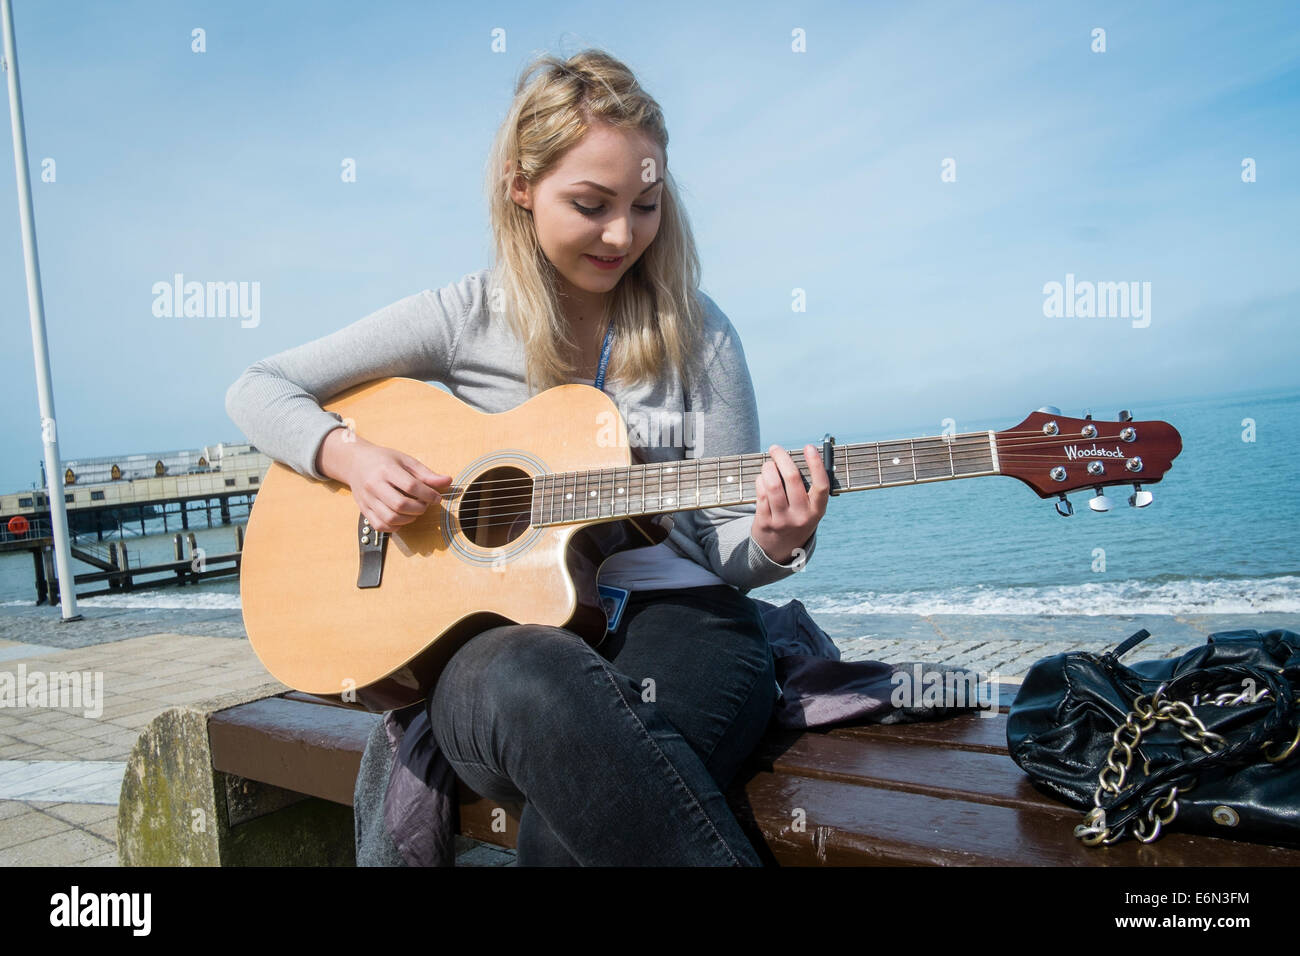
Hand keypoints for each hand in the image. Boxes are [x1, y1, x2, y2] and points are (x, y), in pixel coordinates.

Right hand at [318, 428, 450, 532]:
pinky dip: (394, 526)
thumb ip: (426, 473)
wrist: (355, 462)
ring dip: (408, 519)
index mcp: (386, 470)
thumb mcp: (406, 460)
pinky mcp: (363, 510)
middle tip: (425, 505)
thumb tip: (448, 481)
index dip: (428, 494)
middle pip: (400, 504)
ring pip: (390, 518)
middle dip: (419, 508)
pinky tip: (402, 518)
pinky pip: (380, 525)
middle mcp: (374, 485)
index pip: (410, 486)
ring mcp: (367, 499)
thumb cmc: (383, 460)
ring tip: (414, 511)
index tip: (436, 497)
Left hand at [751, 443, 828, 564]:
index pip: (821, 485)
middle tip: (775, 449)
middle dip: (782, 458)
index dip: (816, 464)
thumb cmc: (797, 519)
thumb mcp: (809, 510)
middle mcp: (801, 516)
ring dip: (768, 468)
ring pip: (773, 484)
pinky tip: (762, 478)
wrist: (780, 549)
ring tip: (768, 464)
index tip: (809, 447)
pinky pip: (761, 493)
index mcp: (817, 511)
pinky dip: (760, 480)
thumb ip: (807, 488)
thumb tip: (796, 457)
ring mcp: (782, 520)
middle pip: (792, 479)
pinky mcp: (765, 522)